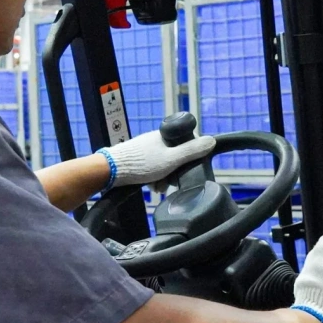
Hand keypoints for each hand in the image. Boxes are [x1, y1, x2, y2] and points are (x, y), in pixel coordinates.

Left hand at [98, 128, 215, 186]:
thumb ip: (192, 151)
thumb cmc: (141, 164)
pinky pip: (152, 168)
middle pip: (175, 156)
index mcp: (164, 135)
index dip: (190, 157)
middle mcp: (155, 140)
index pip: (186, 143)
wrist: (110, 171)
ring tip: (158, 187)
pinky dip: (153, 178)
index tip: (187, 169)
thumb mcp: (172, 159)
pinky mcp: (137, 159)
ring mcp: (145, 149)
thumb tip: (212, 140)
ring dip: (164, 177)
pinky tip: (150, 186)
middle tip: (170, 182)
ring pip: (163, 164)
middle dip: (175, 172)